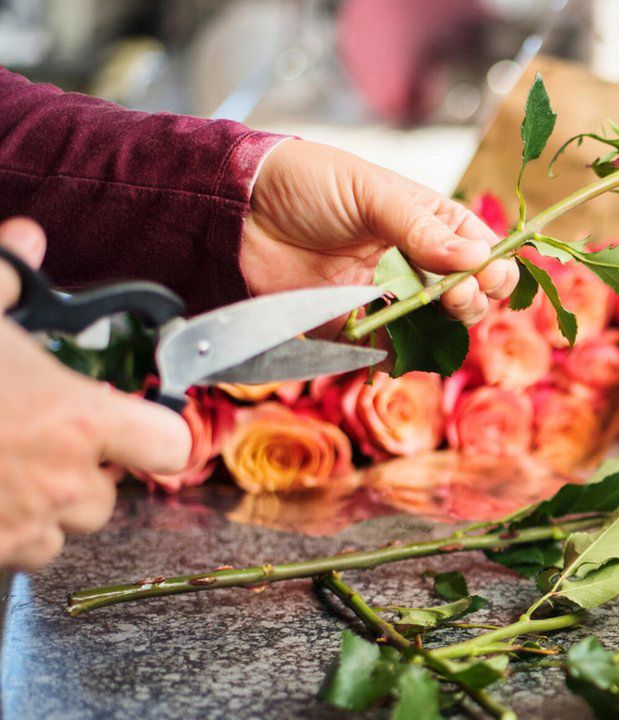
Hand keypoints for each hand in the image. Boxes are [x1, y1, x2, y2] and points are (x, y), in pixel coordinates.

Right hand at [0, 218, 190, 569]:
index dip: (158, 434)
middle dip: (83, 473)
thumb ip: (6, 276)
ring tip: (7, 467)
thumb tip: (27, 237)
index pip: (171, 446)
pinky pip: (17, 556)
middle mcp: (62, 483)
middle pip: (109, 495)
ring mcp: (22, 528)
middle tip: (42, 440)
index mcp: (78, 421)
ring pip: (63, 533)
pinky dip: (5, 533)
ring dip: (45, 508)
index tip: (134, 420)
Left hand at [241, 140, 518, 327]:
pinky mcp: (353, 326)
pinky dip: (401, 353)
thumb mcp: (371, 193)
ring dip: (446, 328)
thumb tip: (475, 260)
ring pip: (435, 325)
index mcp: (427, 221)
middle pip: (467, 292)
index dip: (493, 265)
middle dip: (473, 298)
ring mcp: (384, 295)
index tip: (488, 275)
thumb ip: (421, 230)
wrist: (238, 211)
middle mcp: (413, 261)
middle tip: (459, 295)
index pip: (479, 248)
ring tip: (438, 315)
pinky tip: (404, 344)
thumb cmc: (307, 183)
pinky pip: (388, 348)